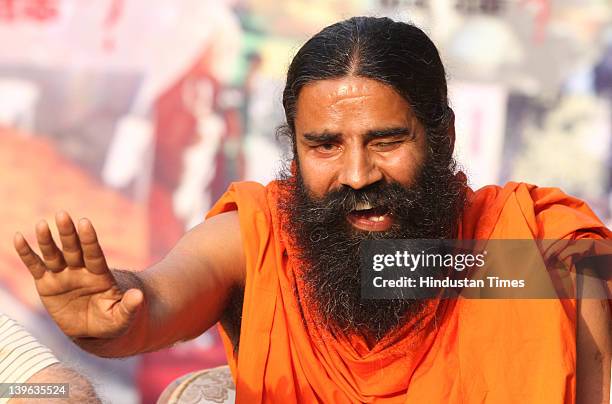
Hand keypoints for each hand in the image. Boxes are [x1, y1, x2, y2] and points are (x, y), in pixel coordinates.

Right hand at [14, 211, 143, 338]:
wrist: (95, 328)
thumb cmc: (112, 320)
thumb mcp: (123, 317)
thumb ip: (129, 306)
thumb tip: (139, 296)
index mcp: (100, 275)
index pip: (94, 254)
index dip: (89, 240)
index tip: (85, 223)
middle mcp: (81, 270)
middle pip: (74, 249)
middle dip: (68, 233)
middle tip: (63, 215)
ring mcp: (63, 275)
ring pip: (54, 255)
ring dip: (47, 240)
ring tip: (41, 225)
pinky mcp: (47, 284)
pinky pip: (35, 267)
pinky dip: (26, 254)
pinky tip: (18, 238)